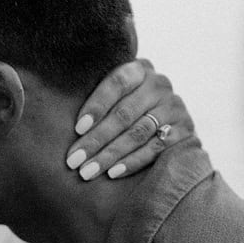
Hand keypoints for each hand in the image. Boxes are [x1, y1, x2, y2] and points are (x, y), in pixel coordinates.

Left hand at [67, 59, 197, 181]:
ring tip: (88, 172)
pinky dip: (133, 162)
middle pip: (124, 113)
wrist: (168, 123)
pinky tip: (113, 173)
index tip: (77, 129)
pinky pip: (156, 148)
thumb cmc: (125, 109)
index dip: (96, 106)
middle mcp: (159, 84)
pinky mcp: (185, 129)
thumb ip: (97, 100)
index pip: (116, 83)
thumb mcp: (114, 97)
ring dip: (110, 155)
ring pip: (138, 133)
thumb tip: (58, 121)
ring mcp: (174, 106)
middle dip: (95, 140)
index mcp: (139, 70)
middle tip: (73, 161)